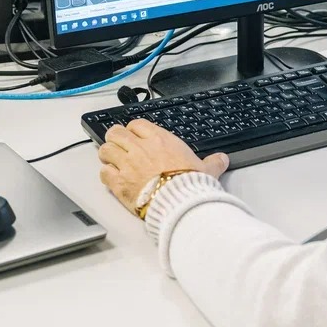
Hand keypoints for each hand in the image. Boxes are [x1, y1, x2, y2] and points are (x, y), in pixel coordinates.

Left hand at [97, 120, 229, 214]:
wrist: (178, 202)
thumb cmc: (190, 185)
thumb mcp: (206, 170)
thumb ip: (213, 163)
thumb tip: (222, 159)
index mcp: (160, 140)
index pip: (137, 124)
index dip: (134, 130)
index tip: (136, 137)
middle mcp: (140, 148)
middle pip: (116, 133)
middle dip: (115, 138)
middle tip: (118, 146)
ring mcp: (127, 164)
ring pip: (105, 150)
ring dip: (107, 155)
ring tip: (111, 161)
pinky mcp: (119, 183)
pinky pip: (103, 173)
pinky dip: (105, 175)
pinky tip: (111, 179)